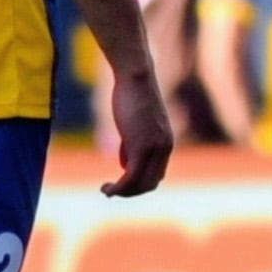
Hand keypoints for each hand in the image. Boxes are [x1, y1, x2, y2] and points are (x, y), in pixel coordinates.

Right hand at [99, 65, 174, 196]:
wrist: (137, 78)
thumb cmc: (132, 96)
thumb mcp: (134, 125)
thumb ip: (132, 145)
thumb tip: (125, 164)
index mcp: (166, 143)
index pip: (157, 174)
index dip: (139, 183)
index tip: (120, 181)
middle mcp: (164, 148)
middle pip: (151, 183)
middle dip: (131, 191)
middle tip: (111, 190)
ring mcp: (155, 148)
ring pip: (141, 184)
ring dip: (123, 192)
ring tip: (106, 190)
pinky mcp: (141, 146)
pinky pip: (131, 177)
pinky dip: (119, 188)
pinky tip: (106, 188)